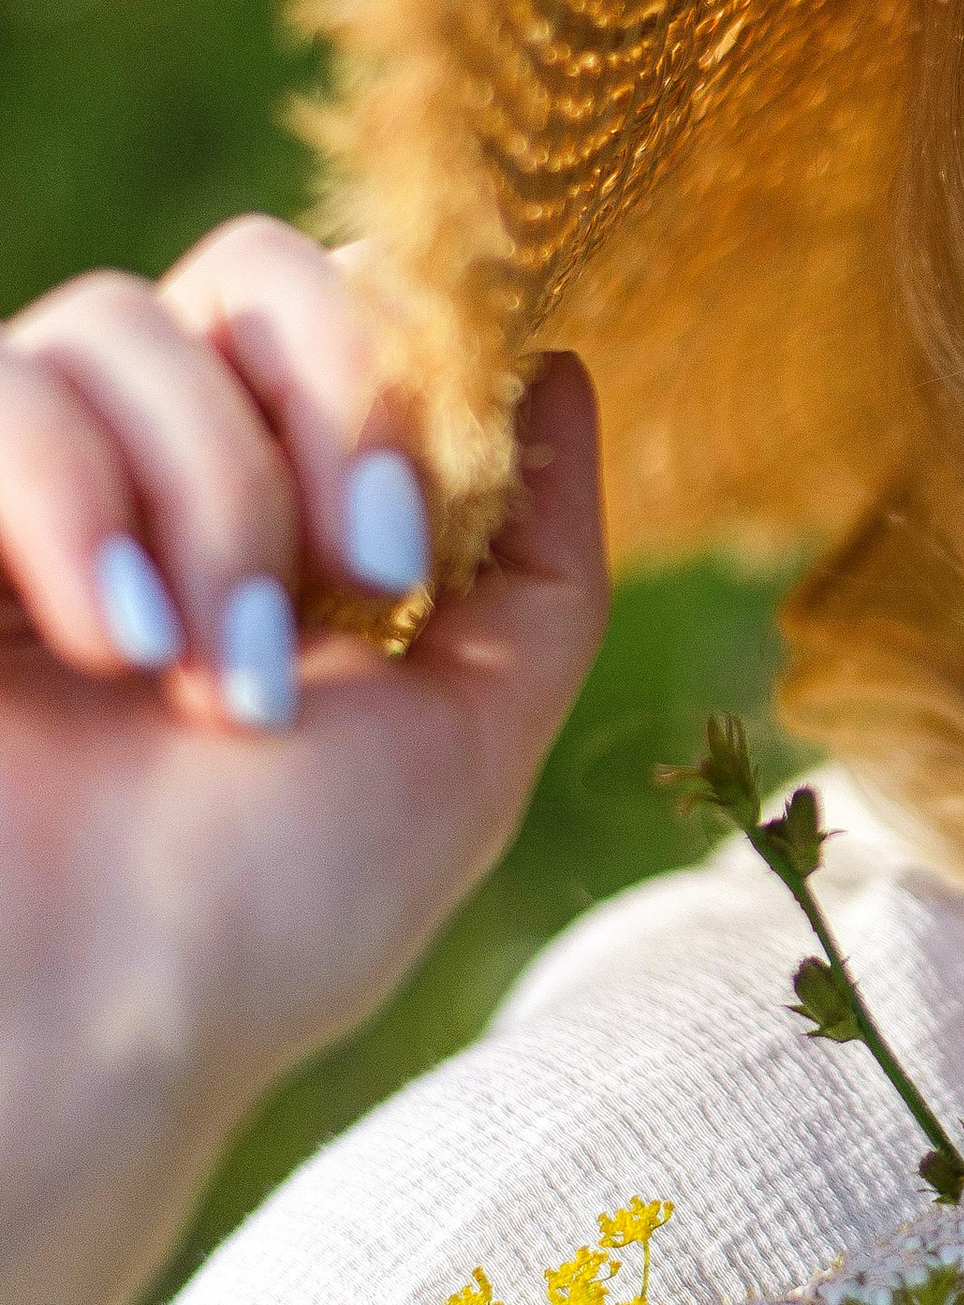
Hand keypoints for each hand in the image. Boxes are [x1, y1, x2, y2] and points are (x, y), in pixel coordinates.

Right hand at [0, 218, 607, 1304]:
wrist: (82, 1033)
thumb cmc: (266, 925)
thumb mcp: (467, 745)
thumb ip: (538, 565)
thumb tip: (566, 374)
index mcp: (284, 520)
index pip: (352, 316)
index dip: (402, 378)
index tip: (405, 557)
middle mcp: (148, 478)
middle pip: (251, 271)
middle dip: (327, 411)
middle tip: (345, 588)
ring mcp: (24, 490)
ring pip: (117, 319)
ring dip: (206, 503)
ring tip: (208, 681)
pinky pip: (3, 390)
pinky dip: (69, 501)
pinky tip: (104, 643)